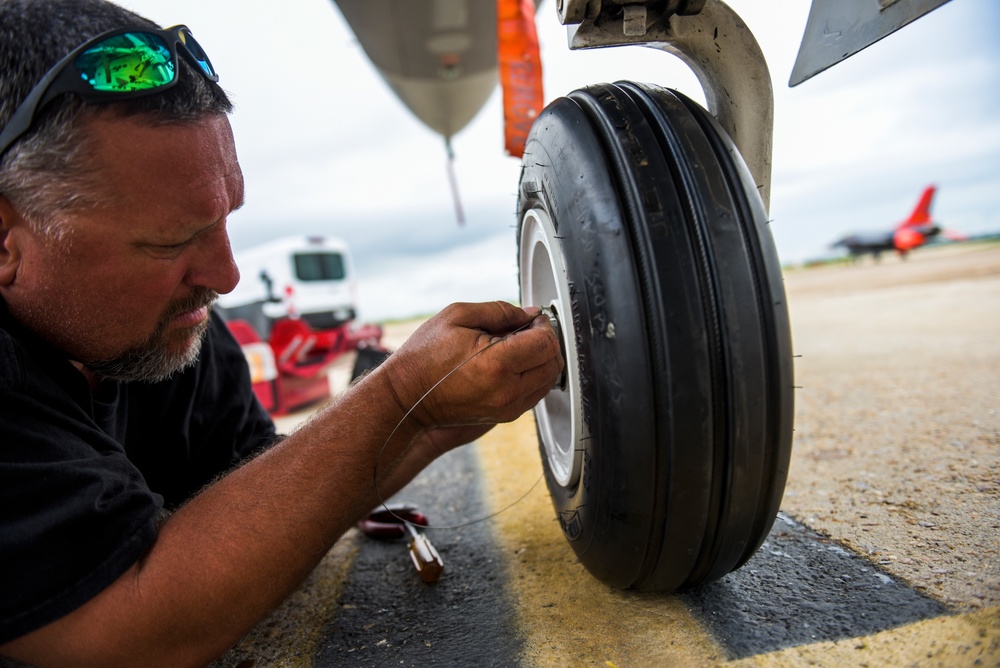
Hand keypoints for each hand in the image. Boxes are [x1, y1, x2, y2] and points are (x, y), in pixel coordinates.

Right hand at [380, 301, 563, 431]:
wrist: (408, 396)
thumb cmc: (426, 355)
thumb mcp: (457, 316)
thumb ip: (500, 310)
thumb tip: (529, 315)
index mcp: (497, 362)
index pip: (546, 342)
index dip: (543, 325)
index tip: (531, 320)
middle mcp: (508, 389)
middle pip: (553, 362)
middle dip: (547, 341)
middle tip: (527, 331)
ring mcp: (508, 407)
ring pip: (548, 380)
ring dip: (542, 360)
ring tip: (518, 348)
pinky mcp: (506, 416)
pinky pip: (536, 393)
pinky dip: (534, 376)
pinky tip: (513, 364)